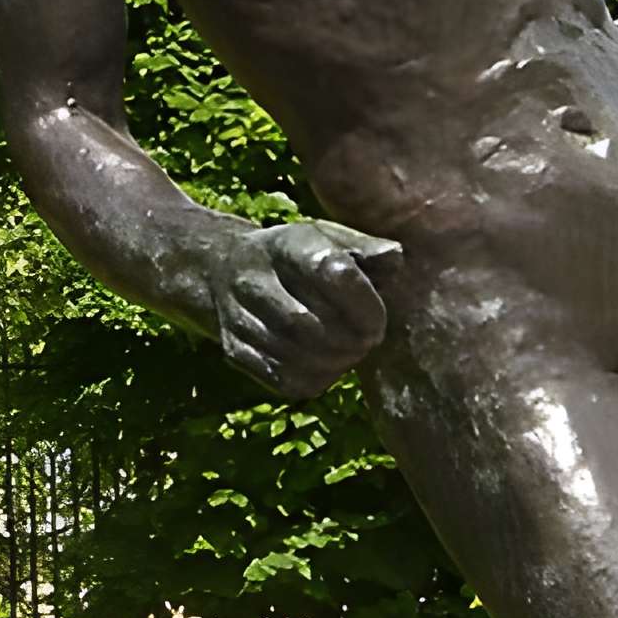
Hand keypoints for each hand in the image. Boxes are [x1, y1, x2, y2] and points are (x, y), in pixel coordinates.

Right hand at [207, 217, 400, 395]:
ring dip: (334, 363)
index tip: (377, 322)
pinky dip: (314, 379)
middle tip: (366, 343)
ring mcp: (238, 316)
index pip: (332, 274)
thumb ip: (366, 249)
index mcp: (286, 244)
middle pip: (308, 323)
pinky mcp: (234, 349)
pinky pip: (281, 378)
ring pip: (293, 354)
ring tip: (349, 354)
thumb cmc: (294, 257)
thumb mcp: (328, 239)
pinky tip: (326, 366)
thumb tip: (394, 260)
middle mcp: (254, 278)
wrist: (222, 270)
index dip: (365, 306)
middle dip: (349, 341)